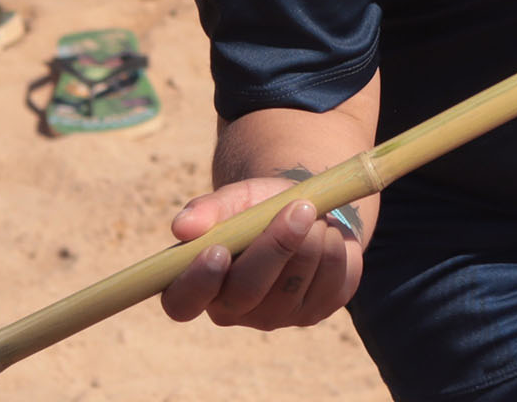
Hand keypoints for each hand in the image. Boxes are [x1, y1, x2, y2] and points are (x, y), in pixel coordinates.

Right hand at [161, 175, 363, 330]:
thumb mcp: (236, 199)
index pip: (182, 303)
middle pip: (247, 293)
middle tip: (299, 208)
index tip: (219, 249)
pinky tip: (326, 233)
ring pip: (293, 286)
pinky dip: (334, 247)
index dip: (198, 282)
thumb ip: (210, 210)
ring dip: (311, 239)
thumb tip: (182, 227)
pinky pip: (331, 283)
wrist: (305, 209)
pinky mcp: (314, 312)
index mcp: (199, 284)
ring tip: (310, 212)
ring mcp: (275, 317)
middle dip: (275, 247)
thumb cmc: (259, 208)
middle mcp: (233, 310)